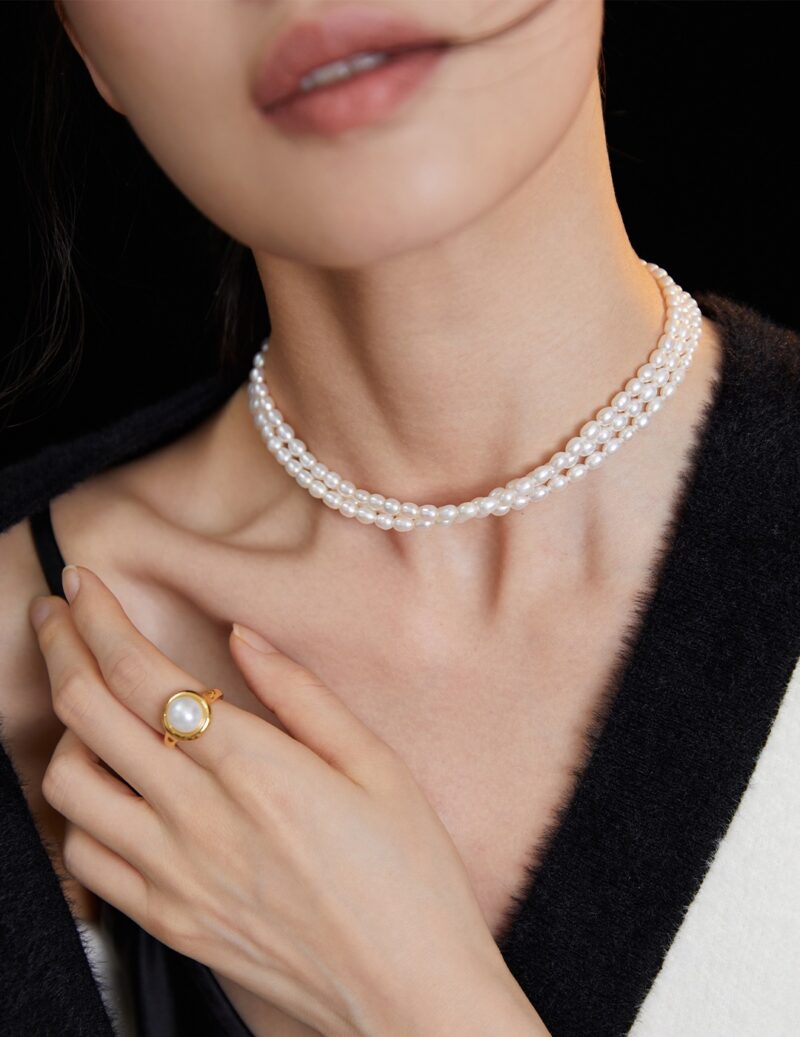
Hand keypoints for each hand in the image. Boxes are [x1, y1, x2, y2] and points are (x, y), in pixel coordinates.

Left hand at [28, 564, 518, 1036]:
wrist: (407, 992)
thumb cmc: (408, 874)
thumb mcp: (377, 764)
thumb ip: (302, 692)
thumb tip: (242, 633)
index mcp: (254, 766)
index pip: (142, 672)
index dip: (99, 616)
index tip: (84, 582)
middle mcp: (197, 817)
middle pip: (88, 711)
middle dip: (61, 645)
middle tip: (59, 614)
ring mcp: (173, 874)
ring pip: (68, 784)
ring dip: (65, 728)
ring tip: (87, 702)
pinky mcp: (168, 920)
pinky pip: (86, 858)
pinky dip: (78, 810)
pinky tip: (108, 790)